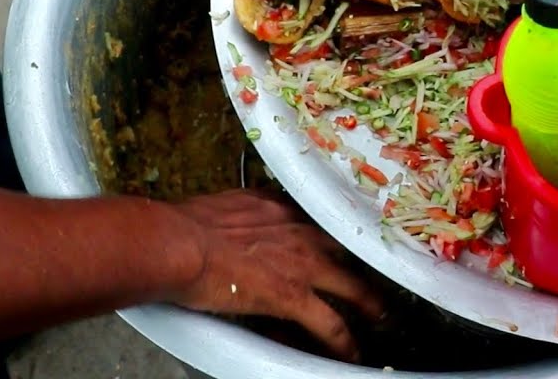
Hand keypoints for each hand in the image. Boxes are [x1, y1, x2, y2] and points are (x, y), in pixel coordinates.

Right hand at [168, 190, 382, 361]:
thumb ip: (243, 214)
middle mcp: (299, 231)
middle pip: (345, 248)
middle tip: (370, 275)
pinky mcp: (294, 297)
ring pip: (351, 286)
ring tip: (380, 314)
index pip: (316, 221)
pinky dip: (343, 341)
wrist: (177, 243)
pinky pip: (330, 324)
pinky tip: (350, 351)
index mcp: (281, 209)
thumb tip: (237, 221)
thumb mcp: (224, 206)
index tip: (332, 243)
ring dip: (368, 303)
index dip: (327, 236)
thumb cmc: (184, 226)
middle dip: (360, 263)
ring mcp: (302, 265)